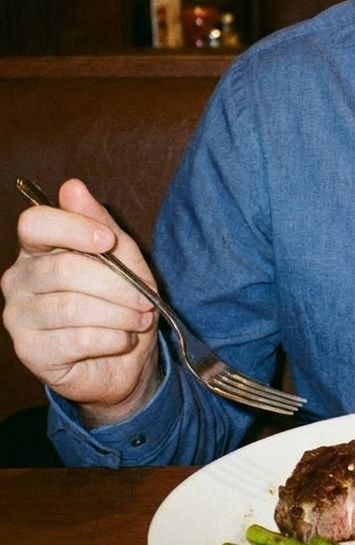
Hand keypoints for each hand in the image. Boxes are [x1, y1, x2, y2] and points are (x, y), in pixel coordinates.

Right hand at [0, 179, 160, 425]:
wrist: (125, 358)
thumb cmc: (122, 300)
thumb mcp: (123, 257)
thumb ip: (100, 223)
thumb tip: (71, 186)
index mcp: (39, 248)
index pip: (34, 224)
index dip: (72, 228)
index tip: (107, 241)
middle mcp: (19, 279)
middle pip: (64, 269)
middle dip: (117, 285)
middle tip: (145, 299)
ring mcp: (19, 317)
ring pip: (72, 307)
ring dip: (119, 313)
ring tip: (141, 319)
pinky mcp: (30, 352)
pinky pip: (75, 340)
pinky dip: (111, 338)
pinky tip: (123, 339)